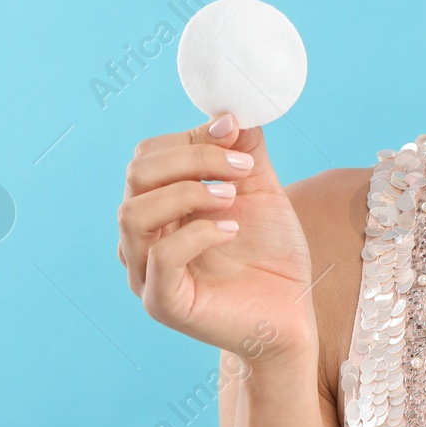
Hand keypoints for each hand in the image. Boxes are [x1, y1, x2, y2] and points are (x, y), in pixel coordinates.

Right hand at [118, 113, 317, 370]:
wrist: (292, 313)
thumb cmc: (271, 254)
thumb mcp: (261, 190)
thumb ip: (245, 152)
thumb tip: (234, 113)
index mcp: (159, 206)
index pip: (148, 155)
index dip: (191, 136)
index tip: (236, 131)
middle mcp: (143, 237)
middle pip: (137, 175)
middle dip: (192, 158)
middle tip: (241, 167)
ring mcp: (146, 272)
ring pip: (133, 213)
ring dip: (188, 191)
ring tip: (232, 197)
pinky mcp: (163, 303)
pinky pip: (161, 258)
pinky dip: (197, 232)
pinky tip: (231, 229)